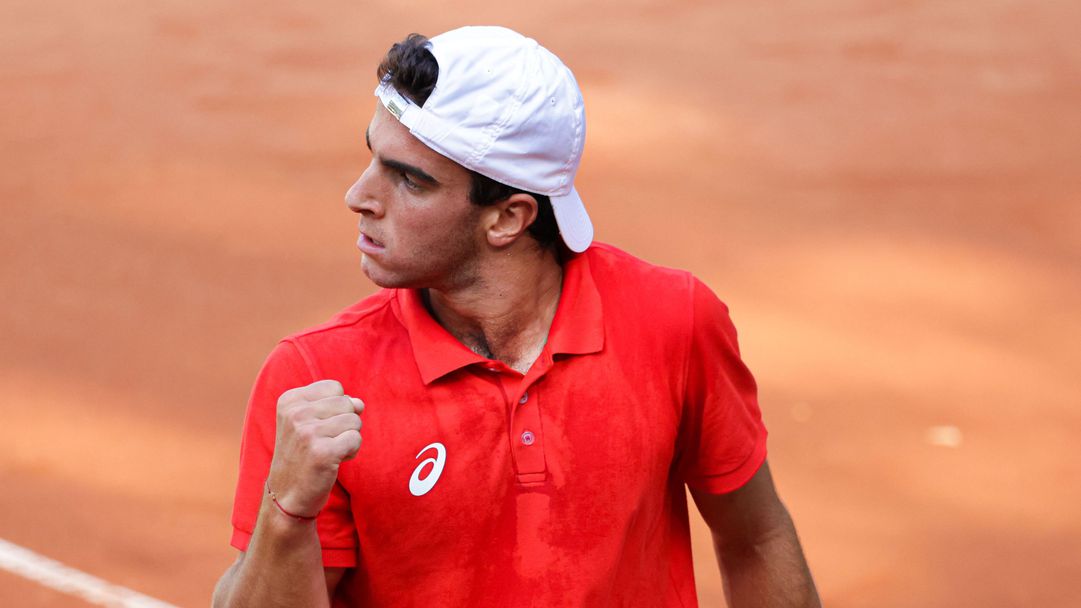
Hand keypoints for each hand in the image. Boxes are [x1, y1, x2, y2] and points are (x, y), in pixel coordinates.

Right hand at [266, 379, 363, 516]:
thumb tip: (359, 403)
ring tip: (327, 452)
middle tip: (323, 443)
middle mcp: (295, 414)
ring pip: (354, 420)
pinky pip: (356, 439)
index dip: (335, 409)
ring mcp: (307, 433)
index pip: (334, 388)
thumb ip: (335, 405)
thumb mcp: (309, 423)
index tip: (318, 427)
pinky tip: (333, 462)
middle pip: (347, 403)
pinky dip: (351, 451)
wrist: (286, 496)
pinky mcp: (322, 453)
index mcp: (289, 400)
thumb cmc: (303, 456)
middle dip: (344, 424)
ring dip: (348, 438)